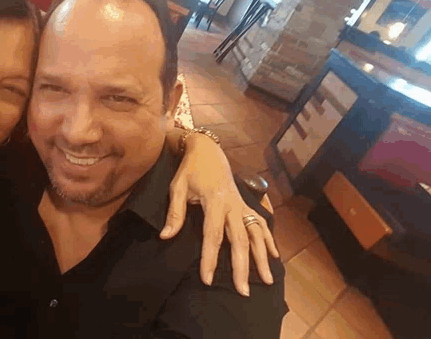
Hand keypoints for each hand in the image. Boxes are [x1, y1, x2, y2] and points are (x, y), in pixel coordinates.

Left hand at [161, 132, 278, 294]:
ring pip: (256, 234)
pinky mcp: (246, 204)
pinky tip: (274, 256)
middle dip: (242, 267)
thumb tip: (165, 236)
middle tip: (243, 291)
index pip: (212, 236)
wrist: (208, 150)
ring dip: (262, 258)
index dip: (210, 259)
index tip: (207, 279)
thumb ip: (175, 213)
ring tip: (267, 280)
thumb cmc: (190, 169)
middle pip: (239, 240)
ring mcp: (242, 205)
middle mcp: (232, 205)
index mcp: (214, 201)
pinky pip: (261, 223)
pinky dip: (269, 240)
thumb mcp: (177, 187)